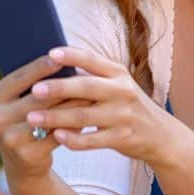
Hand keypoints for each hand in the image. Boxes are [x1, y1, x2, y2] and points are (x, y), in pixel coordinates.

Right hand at [0, 52, 91, 181]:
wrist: (23, 163)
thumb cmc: (25, 119)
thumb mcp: (18, 101)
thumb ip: (30, 84)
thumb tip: (61, 61)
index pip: (19, 78)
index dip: (41, 67)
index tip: (62, 57)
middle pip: (36, 98)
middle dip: (63, 86)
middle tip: (86, 74)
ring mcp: (9, 139)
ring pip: (49, 117)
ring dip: (72, 104)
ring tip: (91, 93)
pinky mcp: (27, 155)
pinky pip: (57, 135)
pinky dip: (74, 125)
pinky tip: (88, 116)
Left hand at [23, 46, 175, 164]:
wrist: (160, 135)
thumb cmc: (128, 105)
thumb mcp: (118, 84)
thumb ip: (93, 76)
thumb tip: (53, 63)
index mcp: (118, 73)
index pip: (93, 60)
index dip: (72, 56)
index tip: (50, 53)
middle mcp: (122, 91)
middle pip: (86, 87)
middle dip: (58, 88)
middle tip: (34, 90)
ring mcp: (123, 116)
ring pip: (84, 116)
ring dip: (56, 117)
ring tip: (33, 118)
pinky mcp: (122, 138)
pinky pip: (92, 140)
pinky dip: (73, 139)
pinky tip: (56, 136)